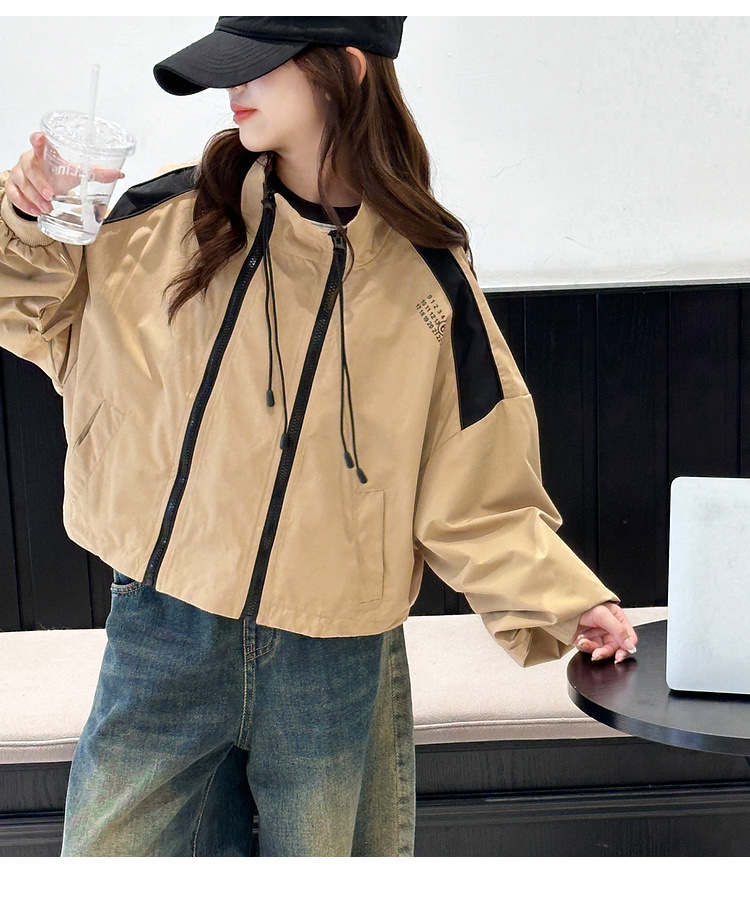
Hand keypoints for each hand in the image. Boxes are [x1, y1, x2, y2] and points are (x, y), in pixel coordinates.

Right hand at [5, 132, 123, 217]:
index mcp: (44, 153)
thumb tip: (119, 174)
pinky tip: (35, 211)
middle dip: (39, 183)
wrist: (42, 187)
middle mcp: (29, 160)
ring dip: (34, 197)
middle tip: (50, 195)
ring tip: (46, 207)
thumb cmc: (57, 175)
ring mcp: (19, 172)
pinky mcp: (13, 185)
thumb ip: (95, 173)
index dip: (38, 140)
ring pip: (22, 183)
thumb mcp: (75, 173)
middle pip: (29, 167)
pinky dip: (25, 204)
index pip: (38, 142)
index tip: (40, 138)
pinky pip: (14, 194)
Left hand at [574, 601, 637, 663]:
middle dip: (606, 651)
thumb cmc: (583, 605)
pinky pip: (590, 649)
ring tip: (584, 642)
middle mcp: (610, 629)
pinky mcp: (588, 640)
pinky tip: (580, 639)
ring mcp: (599, 635)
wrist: (564, 607)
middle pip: (615, 647)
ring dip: (593, 649)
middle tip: (598, 653)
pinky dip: (585, 646)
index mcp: (618, 619)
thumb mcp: (603, 615)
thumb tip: (630, 645)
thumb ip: (618, 630)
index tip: (619, 655)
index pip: (629, 638)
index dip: (627, 648)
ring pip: (602, 650)